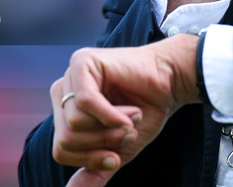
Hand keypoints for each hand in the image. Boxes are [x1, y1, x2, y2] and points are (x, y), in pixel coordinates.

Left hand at [51, 34, 199, 185]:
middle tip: (127, 134)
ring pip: (74, 122)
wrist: (171, 84)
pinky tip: (132, 113)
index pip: (60, 150)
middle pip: (65, 138)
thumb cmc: (146, 112)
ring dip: (110, 128)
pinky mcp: (82, 62)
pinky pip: (85, 101)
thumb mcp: (117, 150)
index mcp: (65, 112)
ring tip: (132, 118)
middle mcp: (63, 92)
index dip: (90, 159)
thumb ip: (95, 169)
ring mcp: (70, 75)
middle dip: (101, 144)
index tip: (117, 156)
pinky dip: (110, 115)